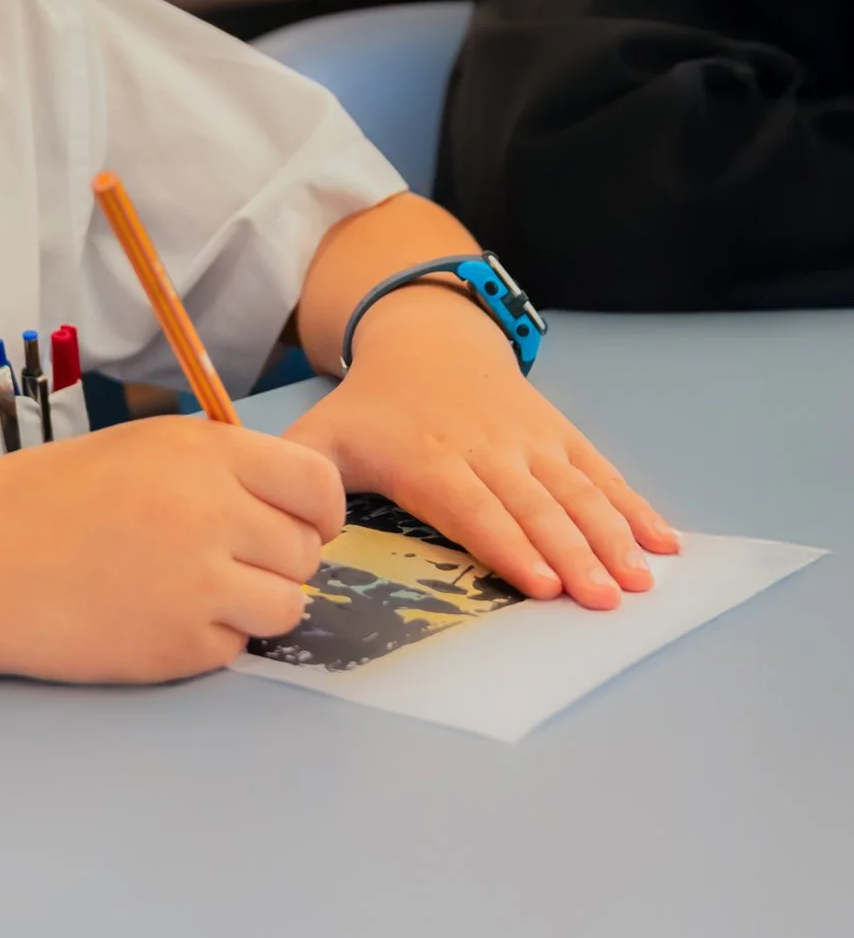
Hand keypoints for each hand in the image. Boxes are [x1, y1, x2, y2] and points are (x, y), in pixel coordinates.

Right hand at [0, 417, 345, 682]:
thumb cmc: (45, 500)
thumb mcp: (140, 448)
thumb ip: (217, 468)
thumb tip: (288, 508)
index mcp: (205, 452)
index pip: (317, 485)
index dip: (316, 512)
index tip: (297, 526)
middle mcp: (212, 512)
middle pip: (305, 552)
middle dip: (276, 561)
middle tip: (220, 563)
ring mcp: (199, 584)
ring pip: (285, 606)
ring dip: (253, 606)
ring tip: (190, 593)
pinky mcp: (180, 646)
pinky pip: (235, 648)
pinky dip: (206, 640)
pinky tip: (151, 617)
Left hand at [286, 286, 679, 607]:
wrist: (427, 338)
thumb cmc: (371, 406)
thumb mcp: (321, 433)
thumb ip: (296, 479)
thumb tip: (275, 529)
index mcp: (428, 458)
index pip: (473, 508)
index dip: (508, 545)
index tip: (542, 582)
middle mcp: (486, 449)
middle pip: (534, 506)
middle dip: (572, 552)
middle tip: (603, 598)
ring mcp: (529, 441)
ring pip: (575, 490)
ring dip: (612, 535)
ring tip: (640, 579)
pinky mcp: (558, 434)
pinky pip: (600, 471)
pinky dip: (634, 505)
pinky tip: (662, 541)